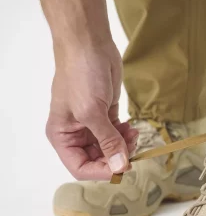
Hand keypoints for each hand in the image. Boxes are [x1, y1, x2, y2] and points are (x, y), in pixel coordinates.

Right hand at [46, 41, 137, 179]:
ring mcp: (92, 126)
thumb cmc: (81, 75)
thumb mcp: (92, 112)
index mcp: (63, 137)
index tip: (122, 166)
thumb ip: (107, 141)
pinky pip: (117, 135)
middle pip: (98, 160)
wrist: (89, 44)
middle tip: (131, 148)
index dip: (101, 171)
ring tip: (133, 134)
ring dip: (124, 147)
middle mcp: (76, 135)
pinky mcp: (106, 115)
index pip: (81, 168)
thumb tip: (120, 167)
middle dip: (117, 157)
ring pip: (110, 149)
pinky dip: (126, 136)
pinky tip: (132, 128)